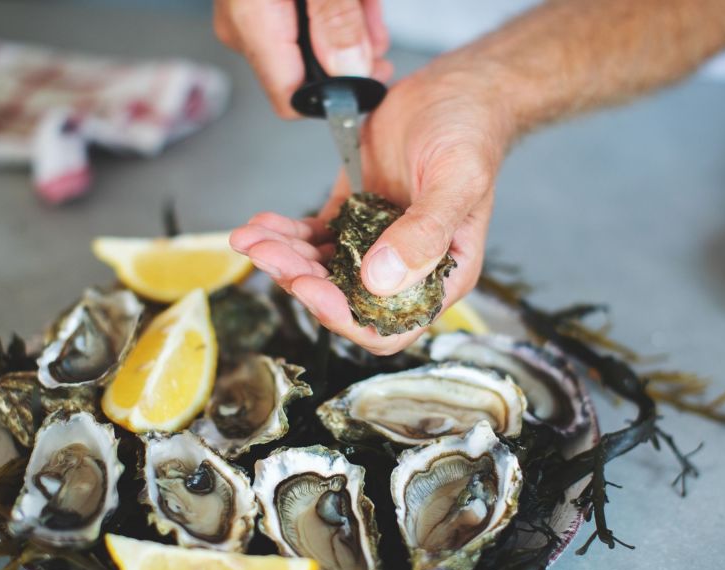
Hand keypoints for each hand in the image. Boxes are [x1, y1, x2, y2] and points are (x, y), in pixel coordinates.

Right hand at [214, 0, 392, 117]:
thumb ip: (336, 18)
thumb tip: (349, 69)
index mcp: (253, 23)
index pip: (291, 100)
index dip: (334, 100)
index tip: (372, 83)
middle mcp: (246, 26)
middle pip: (306, 72)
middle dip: (350, 58)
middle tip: (378, 42)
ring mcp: (252, 12)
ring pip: (312, 45)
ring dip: (348, 31)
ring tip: (366, 6)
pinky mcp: (263, 0)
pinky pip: (303, 20)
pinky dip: (334, 12)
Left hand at [230, 50, 515, 354]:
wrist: (454, 88)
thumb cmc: (471, 133)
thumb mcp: (457, 181)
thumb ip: (424, 233)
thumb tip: (381, 281)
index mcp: (441, 274)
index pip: (389, 325)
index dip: (346, 318)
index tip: (310, 289)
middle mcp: (405, 268)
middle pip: (345, 300)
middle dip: (302, 282)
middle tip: (269, 256)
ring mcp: (374, 243)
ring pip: (322, 270)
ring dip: (285, 259)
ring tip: (253, 238)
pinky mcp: (351, 216)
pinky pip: (313, 237)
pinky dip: (285, 234)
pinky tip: (262, 224)